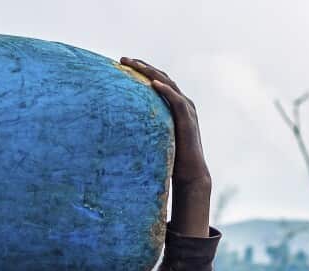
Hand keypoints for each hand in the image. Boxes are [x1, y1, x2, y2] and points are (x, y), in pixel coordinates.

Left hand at [120, 58, 210, 190]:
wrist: (190, 174)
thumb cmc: (171, 159)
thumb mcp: (154, 138)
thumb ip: (144, 129)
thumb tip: (118, 130)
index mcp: (174, 105)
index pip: (157, 81)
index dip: (141, 71)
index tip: (123, 64)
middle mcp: (183, 103)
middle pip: (161, 77)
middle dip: (142, 66)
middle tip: (122, 59)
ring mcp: (187, 110)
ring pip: (168, 84)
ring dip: (151, 73)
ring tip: (134, 65)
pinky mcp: (188, 120)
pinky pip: (177, 101)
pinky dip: (166, 90)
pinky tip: (152, 83)